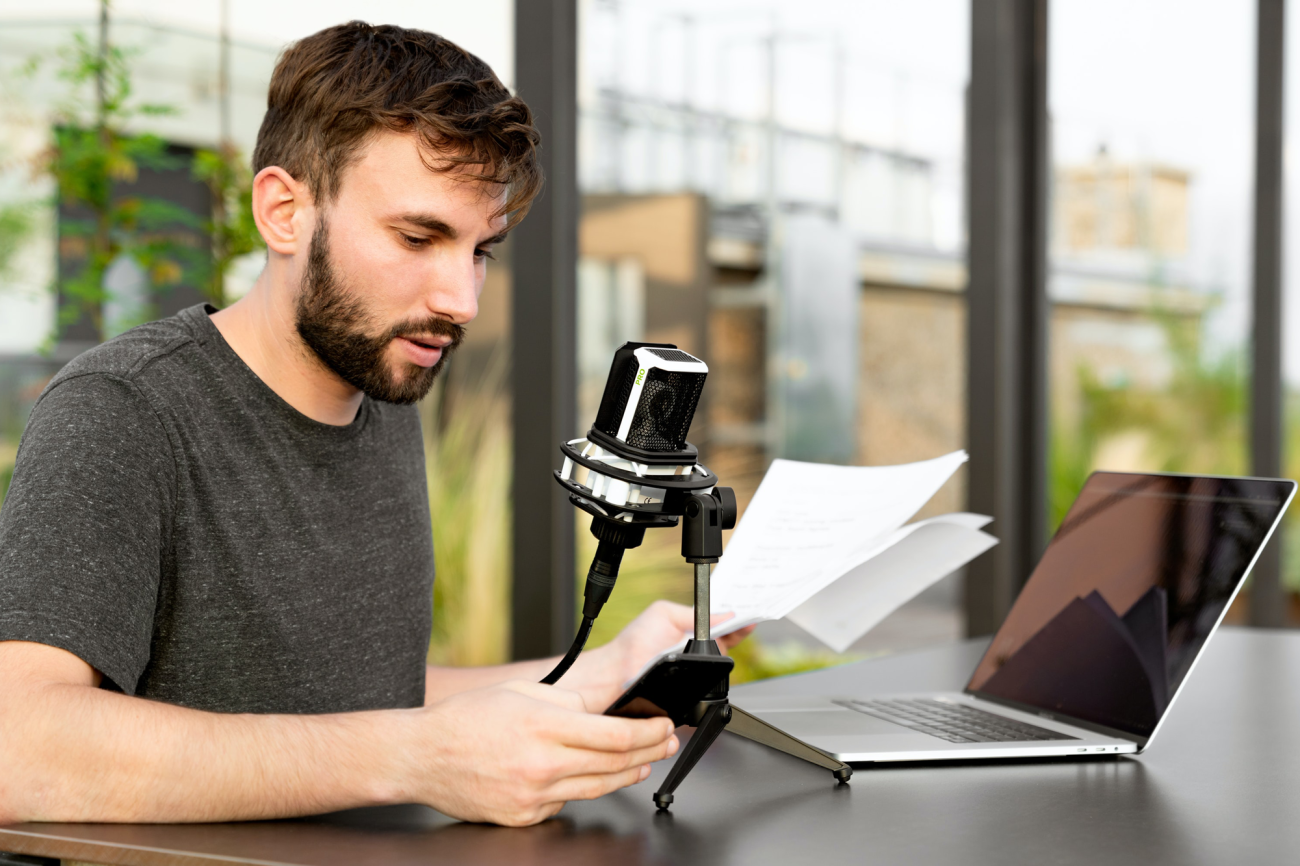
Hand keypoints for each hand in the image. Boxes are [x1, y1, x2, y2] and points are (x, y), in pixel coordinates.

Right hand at [410, 680, 678, 825]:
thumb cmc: (467, 720)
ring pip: (596, 788)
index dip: (648, 732)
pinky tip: (592, 777)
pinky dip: (582, 789)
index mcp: (543, 725)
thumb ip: (569, 701)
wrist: (421, 756)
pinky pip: (565, 803)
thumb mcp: (522, 692)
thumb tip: (604, 710)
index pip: (615, 735)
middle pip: (614, 764)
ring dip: (627, 775)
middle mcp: (541, 763)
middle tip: (666, 743)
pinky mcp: (524, 815)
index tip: (662, 726)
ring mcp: (533, 794)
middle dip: (649, 752)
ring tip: (643, 764)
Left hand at [561, 600, 755, 710]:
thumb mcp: (663, 615)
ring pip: (723, 663)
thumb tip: (723, 613)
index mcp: (689, 631)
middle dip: (739, 629)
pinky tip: (719, 657)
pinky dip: (718, 671)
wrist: (616, 676)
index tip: (752, 610)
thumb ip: (692, 612)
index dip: (739, 618)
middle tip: (747, 618)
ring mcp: (696, 673)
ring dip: (729, 648)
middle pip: (728, 642)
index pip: (722, 624)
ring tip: (738, 630)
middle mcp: (695, 653)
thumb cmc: (633, 645)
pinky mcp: (694, 690)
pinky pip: (712, 682)